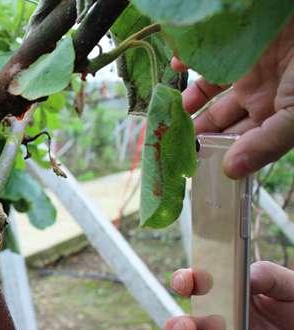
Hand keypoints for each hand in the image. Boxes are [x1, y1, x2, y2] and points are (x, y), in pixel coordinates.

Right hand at [165, 261, 293, 329]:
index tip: (185, 283)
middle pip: (185, 327)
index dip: (184, 282)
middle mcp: (223, 325)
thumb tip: (245, 275)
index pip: (196, 288)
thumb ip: (268, 275)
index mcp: (228, 297)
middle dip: (176, 327)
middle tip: (186, 326)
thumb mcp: (290, 286)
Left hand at [172, 17, 293, 178]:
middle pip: (218, 119)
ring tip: (168, 107)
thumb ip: (267, 142)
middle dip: (194, 128)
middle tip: (168, 136)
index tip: (185, 159)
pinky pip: (206, 55)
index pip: (237, 141)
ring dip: (187, 99)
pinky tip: (176, 65)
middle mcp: (259, 94)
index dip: (214, 150)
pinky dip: (189, 60)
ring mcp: (247, 69)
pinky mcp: (237, 44)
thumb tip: (231, 171)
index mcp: (273, 115)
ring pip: (209, 90)